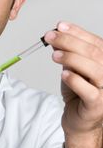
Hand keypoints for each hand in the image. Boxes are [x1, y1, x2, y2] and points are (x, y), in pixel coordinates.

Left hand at [45, 22, 102, 147]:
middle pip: (93, 52)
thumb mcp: (71, 69)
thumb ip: (67, 53)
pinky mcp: (98, 105)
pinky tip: (64, 74)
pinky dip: (75, 80)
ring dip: (71, 58)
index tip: (59, 26)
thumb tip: (56, 35)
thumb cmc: (78, 94)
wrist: (80, 121)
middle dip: (69, 41)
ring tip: (54, 55)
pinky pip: (88, 91)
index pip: (95, 42)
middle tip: (50, 37)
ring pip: (93, 68)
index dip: (77, 32)